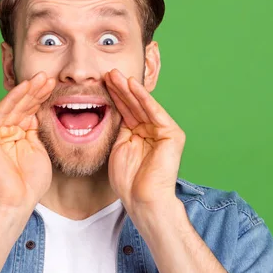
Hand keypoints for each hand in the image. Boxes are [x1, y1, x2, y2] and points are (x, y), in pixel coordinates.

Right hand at [0, 72, 55, 207]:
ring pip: (12, 106)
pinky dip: (14, 98)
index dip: (41, 98)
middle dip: (36, 91)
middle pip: (21, 106)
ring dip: (27, 90)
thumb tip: (40, 111)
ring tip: (42, 77)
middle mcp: (2, 131)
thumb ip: (37, 130)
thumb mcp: (39, 149)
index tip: (55, 86)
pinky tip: (26, 87)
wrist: (16, 201)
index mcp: (15, 135)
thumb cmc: (29, 182)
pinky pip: (1, 111)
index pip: (29, 111)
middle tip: (50, 77)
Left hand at [104, 69, 185, 209]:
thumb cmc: (128, 181)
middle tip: (107, 72)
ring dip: (129, 89)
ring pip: (143, 105)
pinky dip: (143, 98)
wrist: (142, 200)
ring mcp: (164, 132)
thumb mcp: (118, 147)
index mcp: (139, 134)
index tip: (100, 82)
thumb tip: (110, 109)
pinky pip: (154, 112)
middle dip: (120, 88)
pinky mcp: (172, 134)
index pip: (125, 110)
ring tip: (115, 74)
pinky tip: (132, 85)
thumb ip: (118, 129)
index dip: (114, 96)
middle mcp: (153, 130)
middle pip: (134, 105)